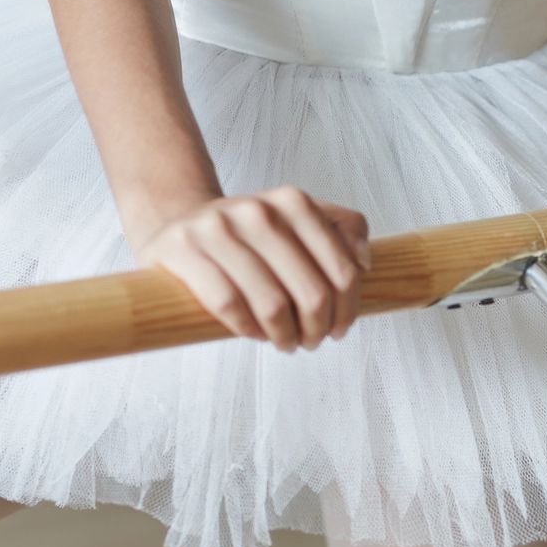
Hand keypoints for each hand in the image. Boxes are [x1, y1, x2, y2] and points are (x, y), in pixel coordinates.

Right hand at [129, 188, 370, 351]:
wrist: (182, 224)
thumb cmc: (251, 238)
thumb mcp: (299, 222)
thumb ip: (342, 231)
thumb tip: (364, 264)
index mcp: (293, 203)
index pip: (343, 271)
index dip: (348, 310)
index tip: (340, 328)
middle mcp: (257, 210)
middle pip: (311, 293)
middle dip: (317, 329)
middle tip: (311, 341)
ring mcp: (217, 228)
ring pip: (272, 304)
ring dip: (285, 336)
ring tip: (285, 343)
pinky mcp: (183, 249)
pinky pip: (229, 304)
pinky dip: (248, 329)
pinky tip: (255, 334)